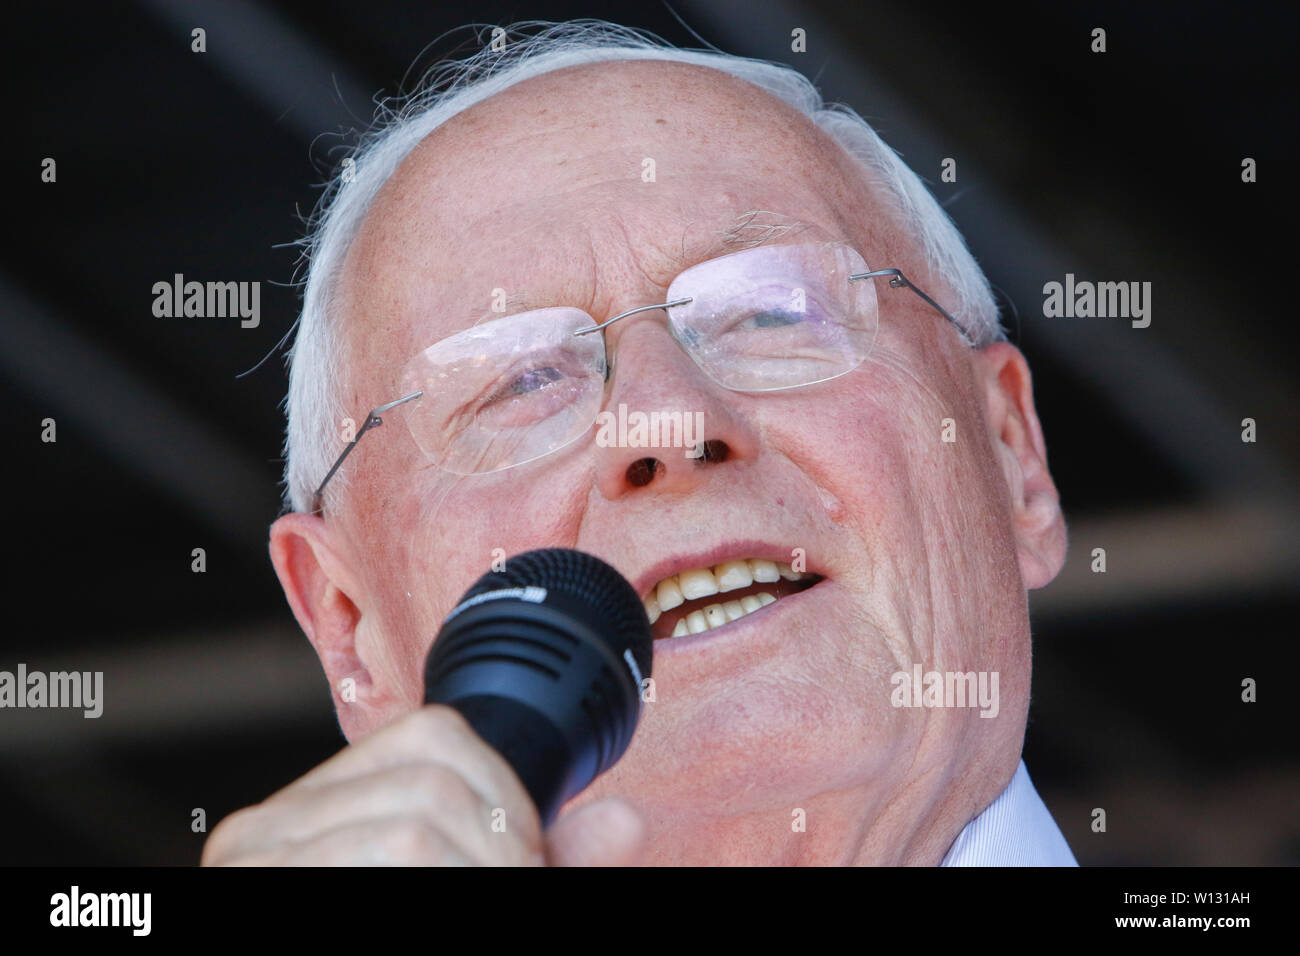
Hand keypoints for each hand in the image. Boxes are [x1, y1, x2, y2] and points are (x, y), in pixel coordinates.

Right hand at [201, 704, 643, 865]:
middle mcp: (264, 827)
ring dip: (481, 872)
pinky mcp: (256, 891)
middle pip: (430, 786)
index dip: (504, 792)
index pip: (432, 737)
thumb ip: (531, 859)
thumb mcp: (463, 891)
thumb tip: (628, 822)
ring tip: (490, 903)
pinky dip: (448, 882)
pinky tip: (450, 906)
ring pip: (409, 831)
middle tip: (518, 884)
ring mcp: (254, 863)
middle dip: (503, 843)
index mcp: (311, 809)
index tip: (526, 856)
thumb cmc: (388, 936)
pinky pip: (389, 862)